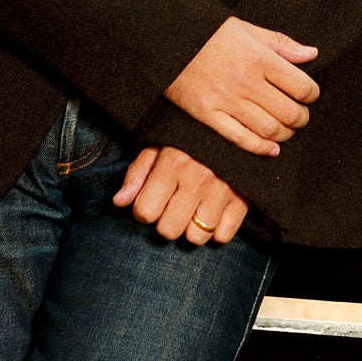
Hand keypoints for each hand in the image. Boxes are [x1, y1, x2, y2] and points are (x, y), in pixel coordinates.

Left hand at [114, 146, 250, 245]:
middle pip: (168, 230)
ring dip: (192, 228)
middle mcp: (197, 179)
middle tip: (173, 206)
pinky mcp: (243, 200)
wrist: (239, 122)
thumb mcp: (159, 146)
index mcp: (173, 163)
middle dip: (166, 222)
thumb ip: (137, 173)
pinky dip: (217, 230)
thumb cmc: (191, 139)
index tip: (151, 201)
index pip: (145, 212)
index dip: (143, 210)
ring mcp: (222, 191)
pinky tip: (214, 212)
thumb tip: (118, 202)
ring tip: (194, 210)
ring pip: (196, 237)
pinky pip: (223, 236)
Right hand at [165, 17, 319, 155]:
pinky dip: (261, 148)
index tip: (308, 96)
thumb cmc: (210, 33)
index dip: (311, 95)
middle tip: (299, 116)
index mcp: (259, 58)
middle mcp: (246, 81)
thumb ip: (281, 44)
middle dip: (301, 118)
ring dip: (284, 134)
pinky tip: (271, 148)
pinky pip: (241, 138)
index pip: (302, 87)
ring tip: (286, 130)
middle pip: (289, 112)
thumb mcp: (247, 29)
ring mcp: (226, 100)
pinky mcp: (208, 115)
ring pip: (268, 129)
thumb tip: (312, 54)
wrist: (168, 41)